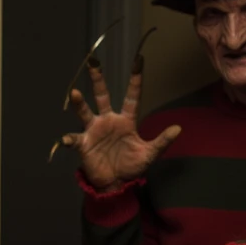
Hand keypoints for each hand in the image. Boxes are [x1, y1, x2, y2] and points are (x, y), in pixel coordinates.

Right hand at [63, 58, 180, 190]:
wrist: (116, 183)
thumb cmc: (131, 165)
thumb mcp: (149, 154)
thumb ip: (162, 141)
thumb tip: (178, 129)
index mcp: (126, 120)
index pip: (131, 97)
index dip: (135, 81)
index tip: (138, 61)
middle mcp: (108, 121)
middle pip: (102, 96)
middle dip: (98, 80)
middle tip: (93, 62)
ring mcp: (94, 131)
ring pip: (85, 112)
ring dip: (79, 103)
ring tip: (75, 93)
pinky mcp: (84, 143)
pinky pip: (75, 139)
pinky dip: (69, 139)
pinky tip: (67, 140)